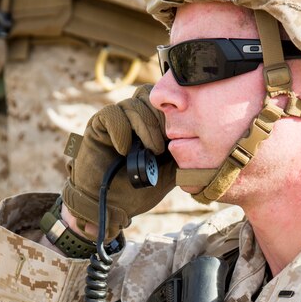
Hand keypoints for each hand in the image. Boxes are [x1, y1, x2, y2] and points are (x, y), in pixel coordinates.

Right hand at [62, 85, 176, 240]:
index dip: (173, 111)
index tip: (179, 133)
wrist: (111, 206)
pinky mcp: (98, 126)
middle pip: (148, 95)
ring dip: (146, 127)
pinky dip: (121, 130)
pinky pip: (111, 113)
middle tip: (164, 145)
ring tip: (151, 151)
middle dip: (160, 118)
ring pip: (132, 104)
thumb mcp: (169, 174)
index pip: (163, 100)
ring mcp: (117, 121)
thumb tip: (202, 145)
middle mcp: (133, 118)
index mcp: (151, 125)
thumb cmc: (138, 191)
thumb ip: (182, 157)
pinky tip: (124, 150)